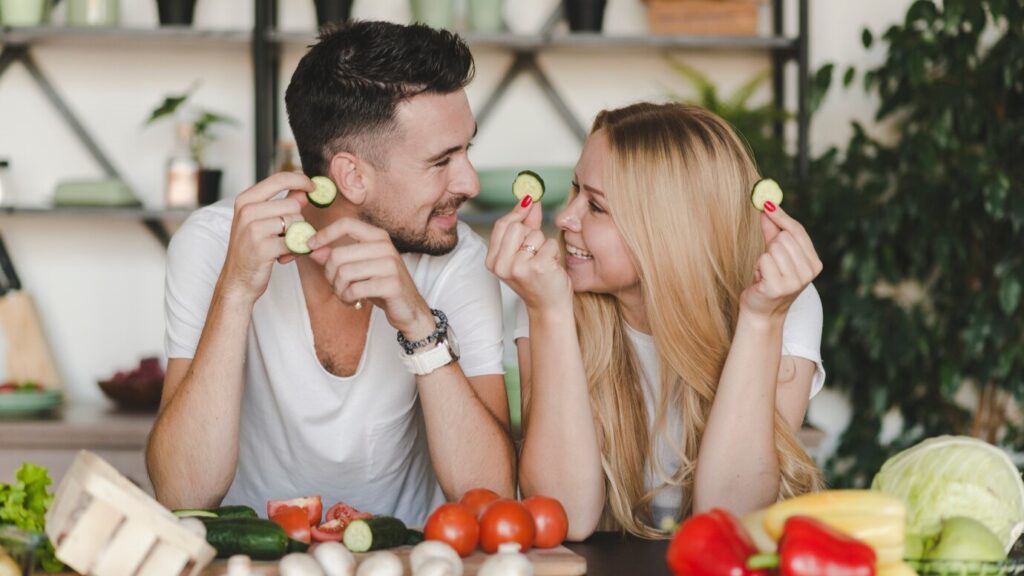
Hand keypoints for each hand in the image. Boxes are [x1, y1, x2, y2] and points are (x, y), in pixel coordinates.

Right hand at [220, 172, 311, 302]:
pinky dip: (296, 250)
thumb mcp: (261, 221)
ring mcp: (253, 229)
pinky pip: (295, 242)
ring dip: (296, 236)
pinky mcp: (263, 248)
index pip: (279, 179)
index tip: (313, 187)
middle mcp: (247, 211)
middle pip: (293, 204)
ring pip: (296, 222)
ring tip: (282, 246)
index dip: (301, 180)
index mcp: (245, 200)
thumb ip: (282, 203)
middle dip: (297, 220)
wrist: (237, 280)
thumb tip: (303, 191)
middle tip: (286, 235)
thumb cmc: (251, 249)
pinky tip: (284, 257)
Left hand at [306, 218, 433, 337]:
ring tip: (345, 295)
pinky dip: (348, 298)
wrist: (409, 309)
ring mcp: (390, 264)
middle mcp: (385, 246)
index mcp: (378, 236)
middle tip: (336, 286)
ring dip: (338, 290)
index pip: (347, 224)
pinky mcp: (391, 284)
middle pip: (338, 255)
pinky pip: (355, 289)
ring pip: (344, 273)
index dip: (325, 233)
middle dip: (329, 275)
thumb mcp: (359, 268)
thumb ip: (337, 257)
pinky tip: (354, 301)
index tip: (310, 246)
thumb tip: (313, 249)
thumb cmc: (382, 286)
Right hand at [485, 198, 571, 313]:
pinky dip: (554, 252)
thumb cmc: (537, 280)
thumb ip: (526, 225)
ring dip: (544, 245)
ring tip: (543, 262)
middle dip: (531, 233)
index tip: (529, 201)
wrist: (549, 307)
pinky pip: (549, 243)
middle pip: (517, 227)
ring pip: (535, 234)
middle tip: (535, 251)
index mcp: (492, 261)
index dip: (517, 212)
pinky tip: (551, 267)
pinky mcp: (538, 267)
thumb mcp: (523, 253)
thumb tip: (530, 200)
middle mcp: (501, 265)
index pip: (501, 225)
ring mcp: (519, 267)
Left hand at [741, 203, 822, 319]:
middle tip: (768, 262)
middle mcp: (809, 272)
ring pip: (773, 248)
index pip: (798, 231)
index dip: (781, 216)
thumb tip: (767, 207)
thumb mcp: (775, 254)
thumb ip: (773, 231)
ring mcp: (795, 281)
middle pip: (784, 238)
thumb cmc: (768, 280)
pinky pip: (764, 260)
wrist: (762, 312)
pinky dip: (758, 267)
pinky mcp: (778, 287)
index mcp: (814, 263)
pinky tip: (761, 280)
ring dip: (763, 258)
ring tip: (766, 273)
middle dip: (771, 246)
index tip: (766, 204)